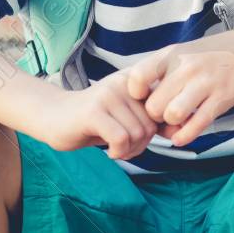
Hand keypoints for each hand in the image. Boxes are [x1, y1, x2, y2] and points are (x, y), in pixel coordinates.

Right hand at [38, 71, 158, 160]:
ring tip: (116, 149)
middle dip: (142, 144)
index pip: (166, 107)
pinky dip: (119, 152)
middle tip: (125, 148)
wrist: (53, 116)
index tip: (146, 137)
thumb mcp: (129, 117)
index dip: (161, 129)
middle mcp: (125, 83)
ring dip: (130, 151)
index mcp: (137, 80)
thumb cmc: (96, 120)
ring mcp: (109, 95)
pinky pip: (121, 139)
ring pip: (138, 133)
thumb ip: (152, 120)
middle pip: (152, 124)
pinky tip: (109, 151)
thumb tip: (180, 131)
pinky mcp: (94, 112)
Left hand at [125, 46, 233, 147]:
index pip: (138, 77)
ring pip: (173, 116)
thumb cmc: (201, 59)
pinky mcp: (221, 99)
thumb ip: (154, 75)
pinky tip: (181, 135)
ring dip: (171, 125)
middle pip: (154, 106)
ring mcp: (206, 83)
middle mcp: (187, 68)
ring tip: (175, 120)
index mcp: (171, 56)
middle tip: (161, 114)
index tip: (143, 97)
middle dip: (155, 116)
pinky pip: (196, 126)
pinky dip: (184, 136)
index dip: (135, 94)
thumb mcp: (176, 55)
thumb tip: (134, 105)